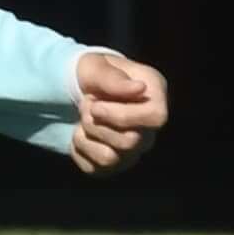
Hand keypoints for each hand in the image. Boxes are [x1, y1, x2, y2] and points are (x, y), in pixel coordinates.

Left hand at [71, 48, 170, 176]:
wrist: (78, 90)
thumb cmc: (94, 75)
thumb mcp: (97, 67)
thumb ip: (114, 79)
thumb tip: (139, 88)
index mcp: (154, 98)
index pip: (155, 118)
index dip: (121, 115)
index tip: (96, 104)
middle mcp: (149, 130)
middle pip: (129, 142)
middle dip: (97, 123)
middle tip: (86, 105)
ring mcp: (132, 150)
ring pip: (110, 158)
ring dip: (87, 135)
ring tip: (83, 118)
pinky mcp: (113, 165)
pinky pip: (94, 168)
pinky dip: (79, 149)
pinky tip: (80, 133)